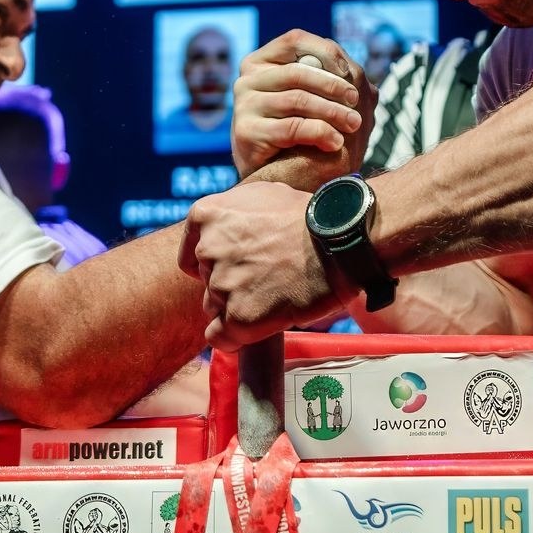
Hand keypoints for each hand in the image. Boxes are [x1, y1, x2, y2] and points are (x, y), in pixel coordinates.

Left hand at [179, 180, 353, 350]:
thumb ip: (235, 211)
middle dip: (230, 283)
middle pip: (206, 281)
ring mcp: (221, 285)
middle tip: (266, 279)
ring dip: (238, 308)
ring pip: (215, 308)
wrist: (341, 242)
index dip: (215, 263)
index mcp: (207, 216)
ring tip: (273, 298)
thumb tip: (228, 228)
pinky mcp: (238, 318)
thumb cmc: (310, 216)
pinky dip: (235, 338)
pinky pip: (221, 338)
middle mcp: (208, 250)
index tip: (237, 266)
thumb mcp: (263, 194)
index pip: (192, 254)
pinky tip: (258, 327)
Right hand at [230, 29, 376, 185]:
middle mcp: (247, 79)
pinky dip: (320, 132)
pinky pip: (291, 127)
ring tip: (354, 124)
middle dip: (333, 86)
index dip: (325, 51)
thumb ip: (327, 79)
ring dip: (332, 111)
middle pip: (298, 72)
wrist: (273, 175)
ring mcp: (243, 105)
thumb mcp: (309, 98)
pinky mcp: (246, 131)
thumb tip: (357, 72)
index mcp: (261, 62)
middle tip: (357, 100)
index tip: (349, 71)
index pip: (294, 40)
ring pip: (297, 99)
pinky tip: (336, 143)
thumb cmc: (296, 131)